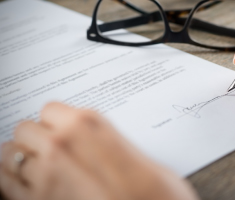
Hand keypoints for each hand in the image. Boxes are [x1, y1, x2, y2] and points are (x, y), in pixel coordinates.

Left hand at [0, 102, 198, 199]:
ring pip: (9, 154)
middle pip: (25, 129)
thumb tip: (98, 143)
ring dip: (21, 158)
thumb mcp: (137, 154)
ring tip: (37, 165)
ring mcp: (45, 176)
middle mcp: (61, 145)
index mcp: (87, 124)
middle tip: (51, 147)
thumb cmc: (154, 191)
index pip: (49, 108)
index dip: (56, 120)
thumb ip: (108, 142)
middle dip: (35, 137)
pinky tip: (26, 183)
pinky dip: (11, 180)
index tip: (61, 128)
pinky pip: (5, 183)